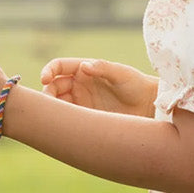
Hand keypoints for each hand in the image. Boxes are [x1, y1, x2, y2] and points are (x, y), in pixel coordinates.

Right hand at [40, 56, 157, 117]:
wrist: (148, 107)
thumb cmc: (136, 85)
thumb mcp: (121, 74)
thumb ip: (102, 68)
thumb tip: (84, 66)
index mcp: (84, 70)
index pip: (60, 67)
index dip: (49, 71)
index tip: (44, 78)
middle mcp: (79, 86)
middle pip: (53, 87)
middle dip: (47, 93)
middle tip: (48, 104)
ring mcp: (81, 103)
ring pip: (58, 105)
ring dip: (53, 110)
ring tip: (55, 117)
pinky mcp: (85, 118)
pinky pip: (68, 120)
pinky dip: (62, 122)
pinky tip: (63, 127)